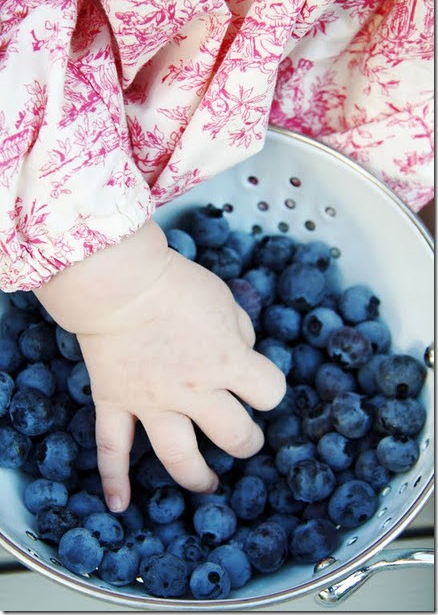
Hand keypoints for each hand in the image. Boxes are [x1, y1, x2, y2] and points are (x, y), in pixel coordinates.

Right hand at [35, 220, 285, 511]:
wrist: (119, 280)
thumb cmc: (177, 284)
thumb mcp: (225, 300)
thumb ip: (240, 333)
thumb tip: (241, 352)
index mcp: (227, 362)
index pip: (270, 392)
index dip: (268, 389)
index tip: (258, 384)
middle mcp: (195, 391)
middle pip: (235, 436)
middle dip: (246, 440)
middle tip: (244, 437)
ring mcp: (153, 402)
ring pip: (180, 457)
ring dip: (198, 476)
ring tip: (208, 484)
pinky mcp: (117, 401)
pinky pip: (113, 448)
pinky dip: (114, 478)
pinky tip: (120, 504)